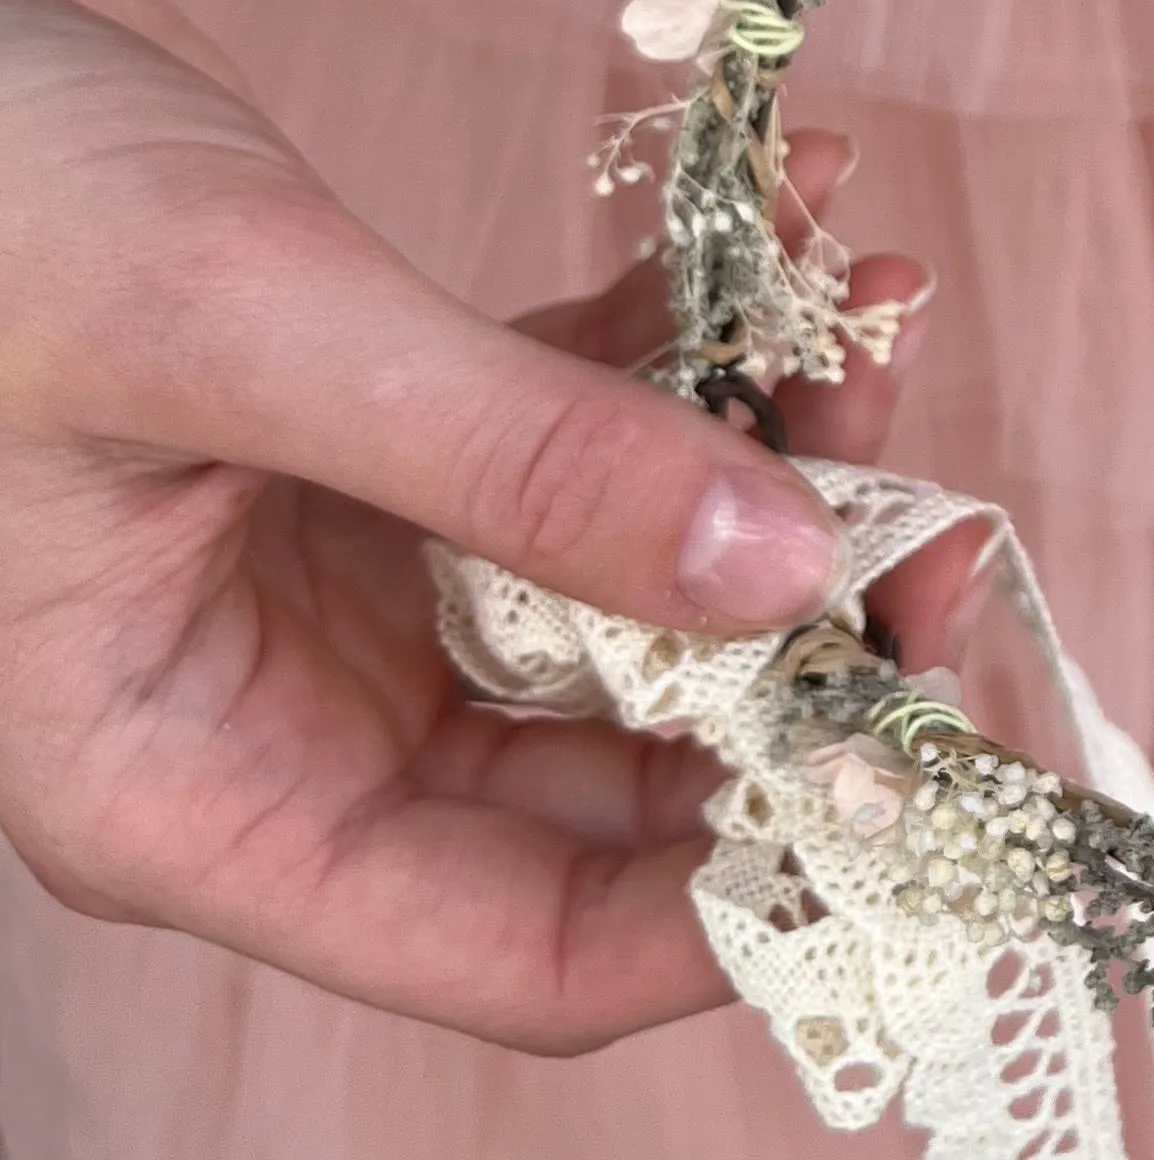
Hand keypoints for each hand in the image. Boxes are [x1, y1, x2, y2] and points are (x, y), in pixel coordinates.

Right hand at [0, 0, 936, 1050]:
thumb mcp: (239, 330)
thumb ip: (517, 460)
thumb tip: (789, 572)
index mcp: (203, 791)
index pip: (534, 947)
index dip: (753, 890)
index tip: (924, 765)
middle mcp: (287, 718)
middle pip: (619, 770)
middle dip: (798, 648)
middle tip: (944, 514)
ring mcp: (341, 577)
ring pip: (632, 586)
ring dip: (774, 457)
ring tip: (874, 296)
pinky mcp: (376, 435)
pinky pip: (586, 428)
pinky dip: (696, 341)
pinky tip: (797, 211)